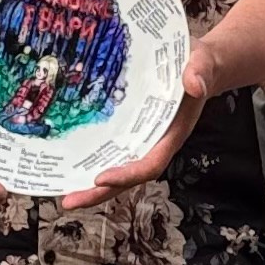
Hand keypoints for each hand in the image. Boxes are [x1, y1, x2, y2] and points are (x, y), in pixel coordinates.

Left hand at [59, 38, 217, 210]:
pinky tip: (67, 162)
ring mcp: (141, 138)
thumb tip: (195, 85)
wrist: (197, 63)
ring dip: (91, 183)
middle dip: (100, 192)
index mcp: (172, 133)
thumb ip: (200, 72)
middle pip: (128, 176)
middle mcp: (155, 142)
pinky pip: (110, 148)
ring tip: (63, 193)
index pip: (150, 163)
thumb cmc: (199, 65)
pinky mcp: (129, 128)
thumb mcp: (202, 62)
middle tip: (69, 202)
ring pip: (116, 166)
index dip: (127, 174)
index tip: (101, 179)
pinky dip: (91, 159)